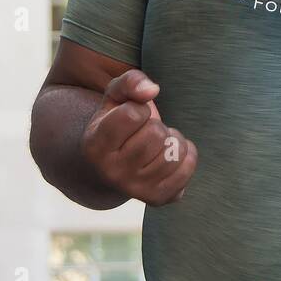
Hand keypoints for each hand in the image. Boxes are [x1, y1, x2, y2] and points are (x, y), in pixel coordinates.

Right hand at [80, 69, 197, 206]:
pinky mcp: (156, 198)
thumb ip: (131, 82)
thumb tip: (152, 90)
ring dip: (173, 140)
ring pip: (173, 153)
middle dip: (156, 125)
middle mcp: (111, 172)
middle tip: (146, 131)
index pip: (133, 114)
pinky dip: (186, 155)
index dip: (140, 109)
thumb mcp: (115, 97)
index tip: (133, 116)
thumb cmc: (116, 123)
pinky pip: (186, 169)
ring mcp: (134, 189)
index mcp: (94, 145)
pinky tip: (171, 154)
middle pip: (156, 134)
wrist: (111, 165)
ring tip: (158, 143)